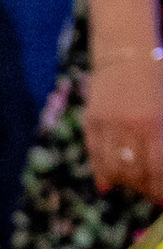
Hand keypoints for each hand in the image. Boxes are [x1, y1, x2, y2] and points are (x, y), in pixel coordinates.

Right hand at [84, 53, 162, 202]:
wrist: (126, 52)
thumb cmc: (157, 77)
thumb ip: (162, 139)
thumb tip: (159, 170)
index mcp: (152, 122)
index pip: (156, 168)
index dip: (160, 189)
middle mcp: (127, 126)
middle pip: (134, 172)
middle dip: (145, 189)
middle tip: (153, 196)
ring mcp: (106, 124)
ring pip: (112, 167)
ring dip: (124, 183)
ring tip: (134, 188)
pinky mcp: (91, 121)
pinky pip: (95, 154)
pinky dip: (101, 171)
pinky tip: (108, 184)